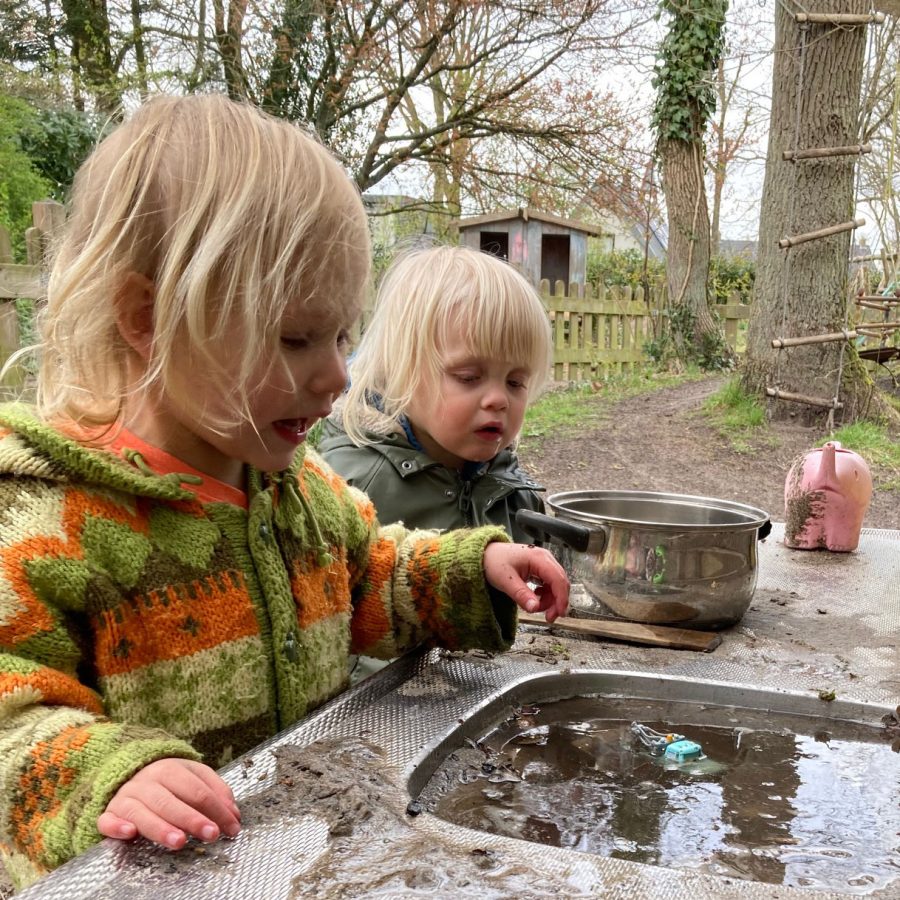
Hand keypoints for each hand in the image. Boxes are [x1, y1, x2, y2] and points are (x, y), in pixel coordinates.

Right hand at [97, 758, 240, 849]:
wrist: (128, 773)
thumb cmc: (168, 781)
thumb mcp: (193, 777)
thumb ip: (216, 791)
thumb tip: (234, 814)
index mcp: (171, 769)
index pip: (197, 790)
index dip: (217, 809)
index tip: (232, 826)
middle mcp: (147, 782)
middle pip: (171, 801)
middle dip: (193, 819)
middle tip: (211, 834)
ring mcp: (126, 797)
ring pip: (142, 812)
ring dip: (161, 828)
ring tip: (180, 841)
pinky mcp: (109, 813)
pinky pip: (108, 820)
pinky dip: (117, 826)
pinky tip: (130, 833)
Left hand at [483, 542, 569, 622]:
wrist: (485, 554)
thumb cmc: (494, 562)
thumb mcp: (505, 581)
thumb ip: (521, 595)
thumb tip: (534, 608)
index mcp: (538, 558)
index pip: (558, 579)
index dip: (561, 598)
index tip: (559, 614)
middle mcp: (544, 558)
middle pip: (560, 582)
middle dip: (557, 601)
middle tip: (549, 617)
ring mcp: (543, 562)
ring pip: (556, 584)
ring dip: (551, 599)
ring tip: (536, 607)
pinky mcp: (539, 567)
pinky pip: (549, 583)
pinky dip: (546, 593)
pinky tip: (536, 597)